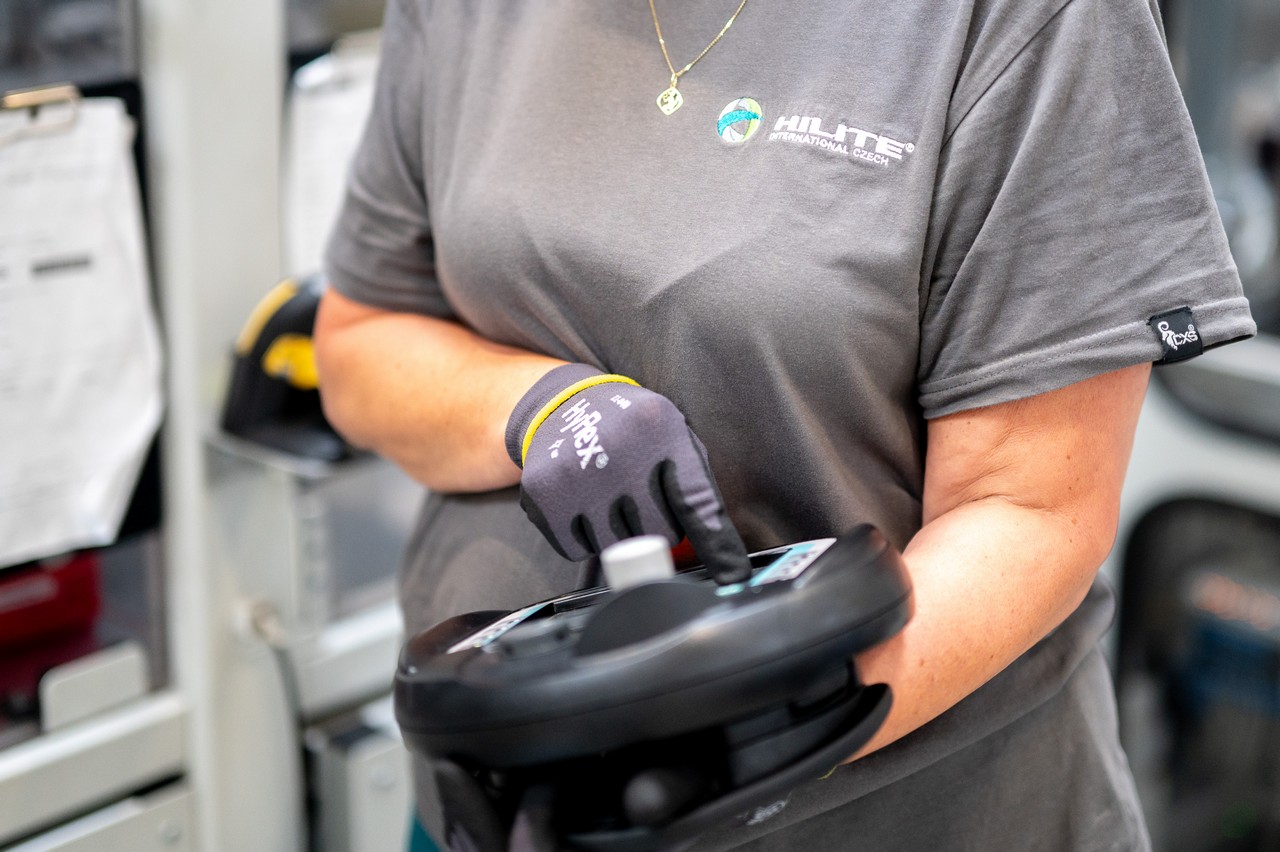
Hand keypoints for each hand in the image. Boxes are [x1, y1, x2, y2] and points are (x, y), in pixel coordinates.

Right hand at [506, 364, 750, 583]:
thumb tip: (720, 553)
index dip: (717, 542)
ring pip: (618, 547)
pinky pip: (577, 549)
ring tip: (608, 495)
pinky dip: (583, 537)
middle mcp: (617, 450)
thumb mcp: (670, 434)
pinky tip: (582, 504)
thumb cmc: (629, 429)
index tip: (732, 575)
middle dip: (657, 525)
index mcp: (658, 427)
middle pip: (660, 534)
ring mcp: (576, 474)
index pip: (695, 499)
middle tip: (640, 496)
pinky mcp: (543, 494)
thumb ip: (694, 484)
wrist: (560, 406)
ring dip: (619, 533)